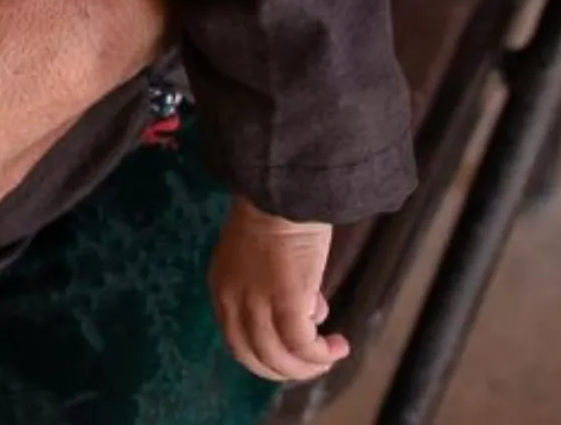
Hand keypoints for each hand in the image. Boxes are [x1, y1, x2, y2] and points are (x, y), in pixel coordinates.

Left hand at [210, 200, 346, 381]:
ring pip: (278, 356)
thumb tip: (312, 311)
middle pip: (253, 356)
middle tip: (313, 365)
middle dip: (285, 370)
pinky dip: (320, 354)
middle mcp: (232, 300)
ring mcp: (256, 301)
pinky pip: (302, 343)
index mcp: (222, 288)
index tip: (290, 356)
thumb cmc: (279, 216)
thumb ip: (277, 288)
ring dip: (307, 366)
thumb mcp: (265, 259)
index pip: (236, 340)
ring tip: (330, 357)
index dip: (265, 356)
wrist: (284, 190)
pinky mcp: (285, 299)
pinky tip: (338, 346)